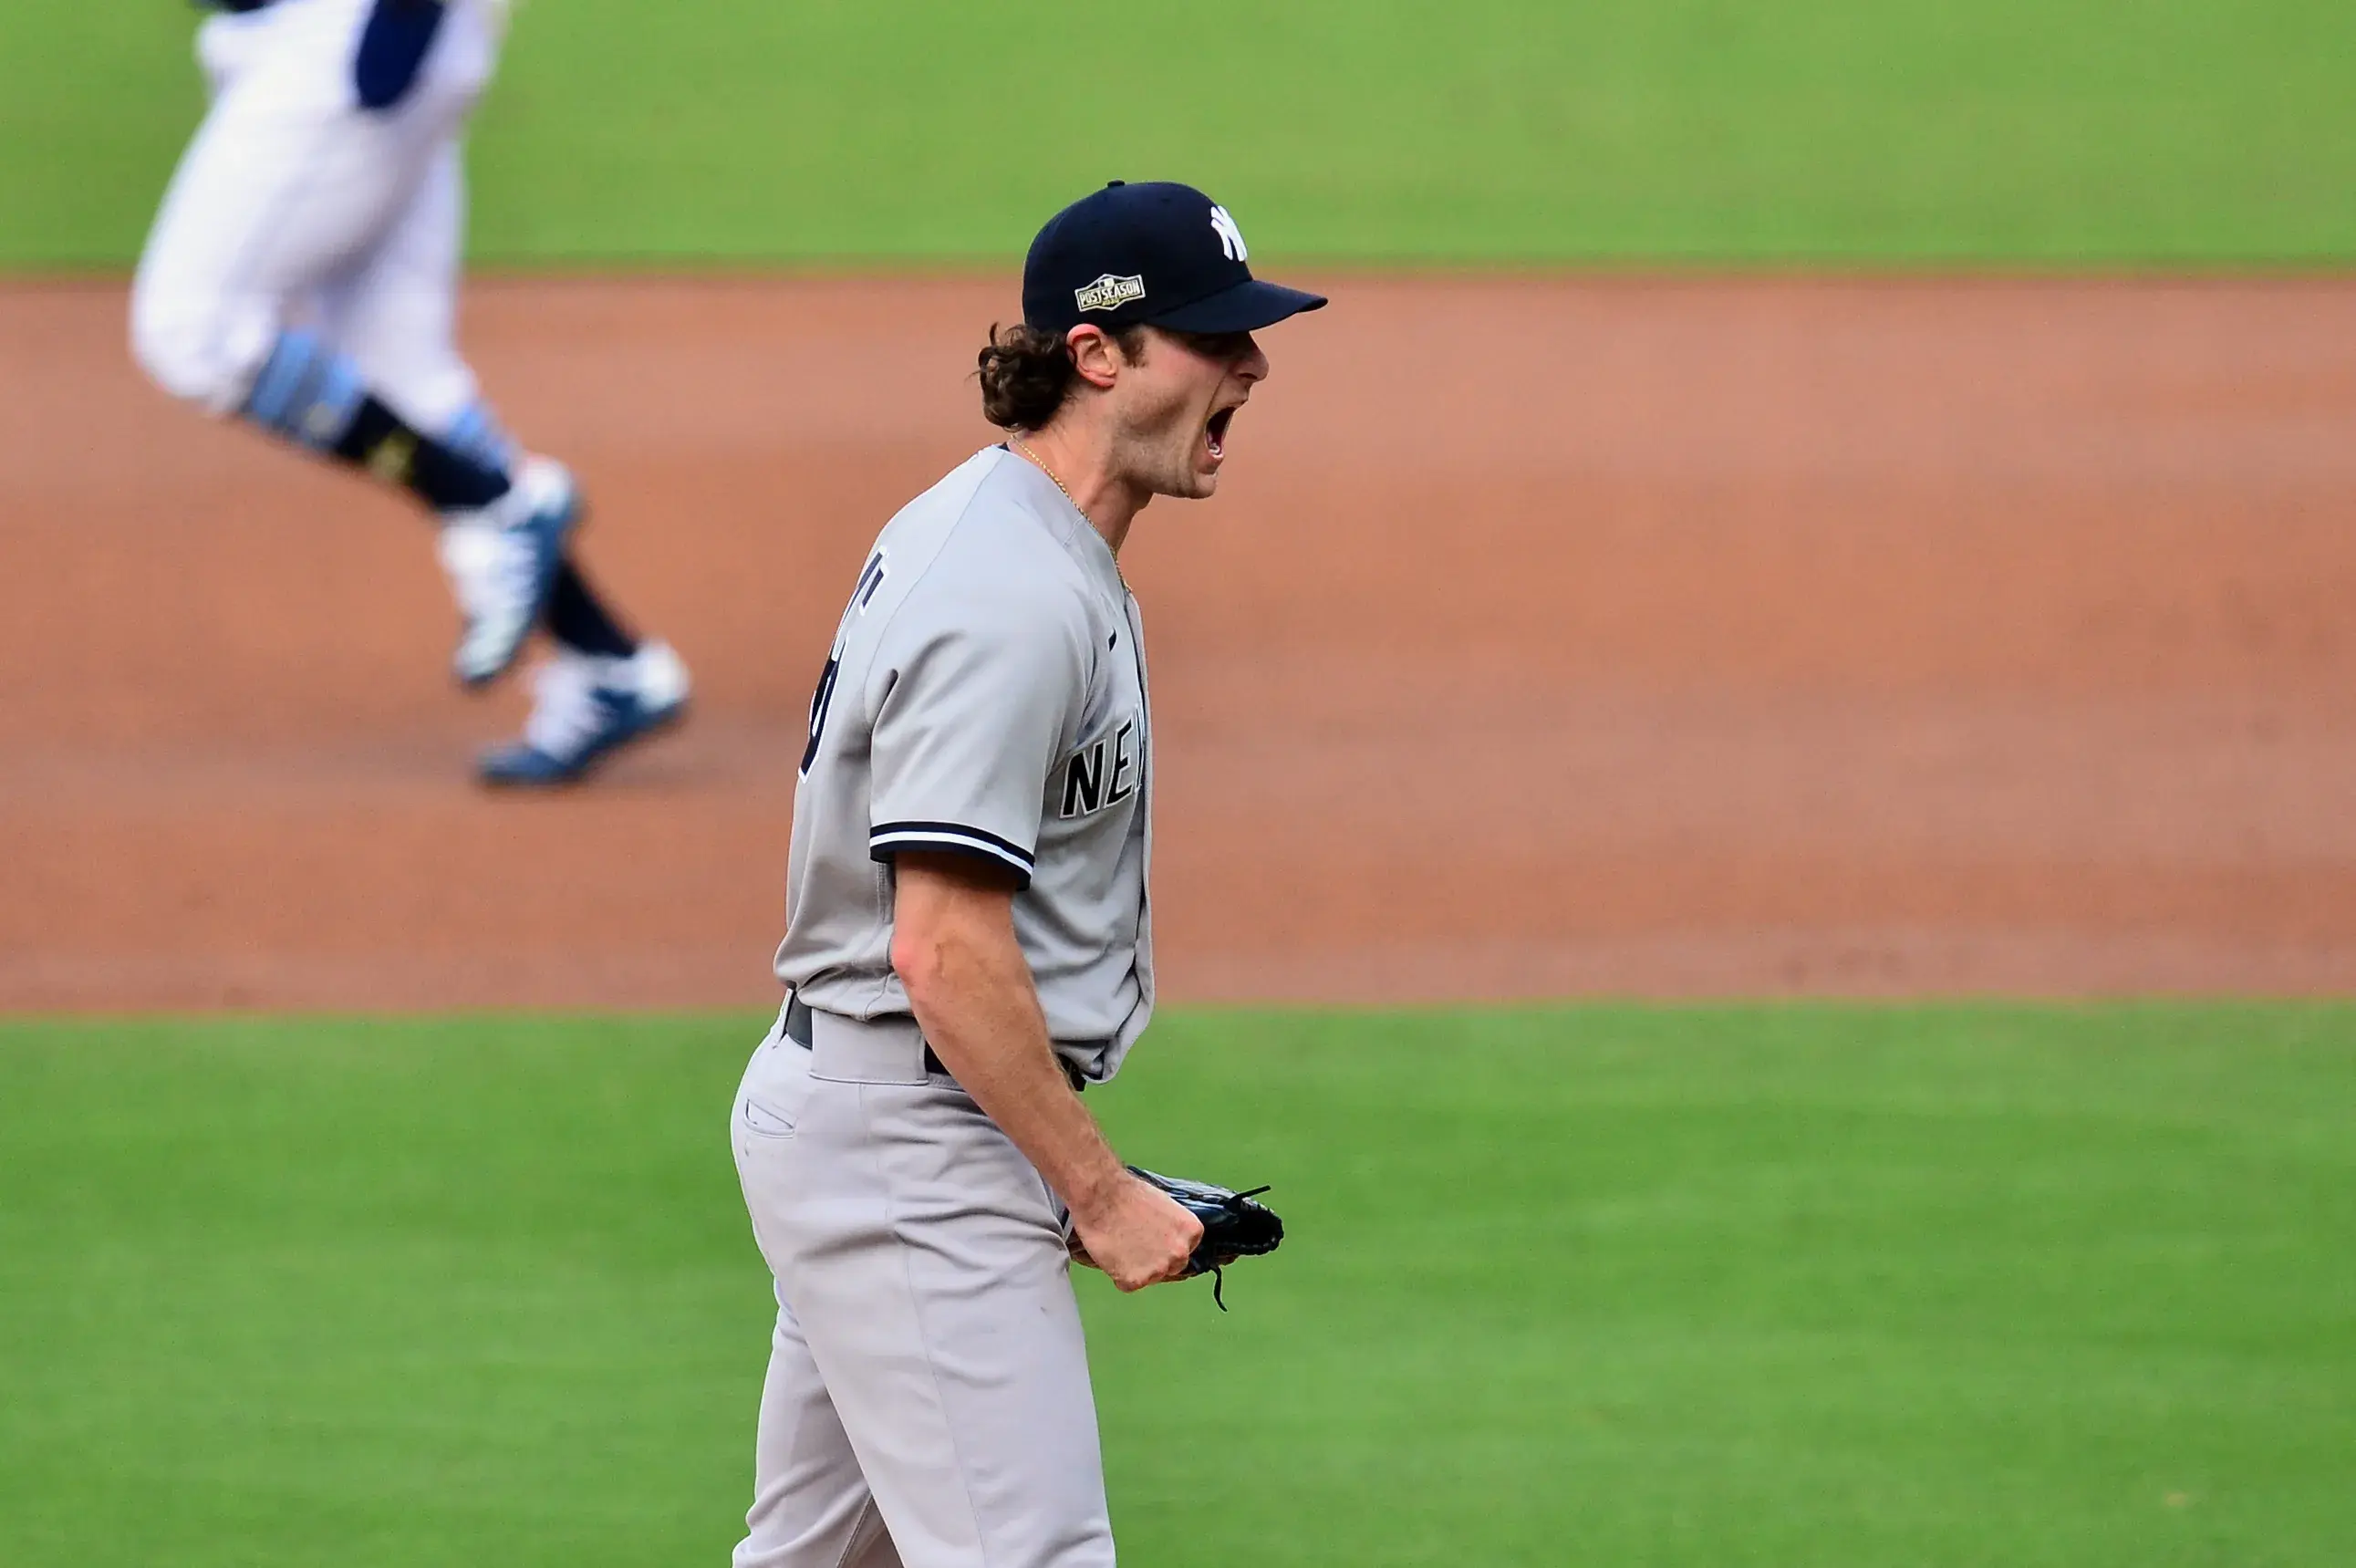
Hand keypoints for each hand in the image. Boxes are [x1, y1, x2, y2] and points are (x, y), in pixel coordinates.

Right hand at [1069, 1171, 1203, 1292]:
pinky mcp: (1136, 1280)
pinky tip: (1112, 1254)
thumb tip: (1165, 1237)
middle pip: (1170, 1267)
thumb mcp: (1163, 1204)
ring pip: (1149, 1277)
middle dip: (1154, 1260)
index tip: (1152, 1241)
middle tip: (1133, 1245)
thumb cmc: (1126, 1194)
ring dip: (1135, 1268)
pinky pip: (1127, 1284)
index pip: (1184, 1250)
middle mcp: (1181, 1253)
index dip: (1165, 1246)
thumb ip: (1171, 1227)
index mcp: (1191, 1231)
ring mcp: (1159, 1269)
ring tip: (1120, 1245)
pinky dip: (1118, 1274)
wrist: (1100, 1195)